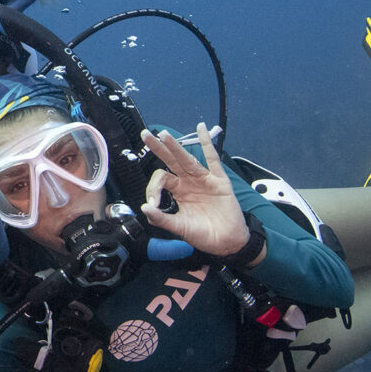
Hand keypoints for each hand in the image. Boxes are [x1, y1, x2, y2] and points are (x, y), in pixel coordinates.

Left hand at [140, 125, 249, 257]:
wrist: (226, 242)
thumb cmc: (203, 235)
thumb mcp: (178, 227)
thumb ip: (161, 219)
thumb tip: (144, 208)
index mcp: (178, 191)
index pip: (161, 179)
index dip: (153, 188)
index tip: (153, 203)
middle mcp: (189, 182)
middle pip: (170, 161)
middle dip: (157, 148)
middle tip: (144, 135)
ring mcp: (204, 179)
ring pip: (187, 159)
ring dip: (175, 146)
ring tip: (164, 134)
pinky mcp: (219, 181)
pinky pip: (213, 159)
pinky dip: (207, 143)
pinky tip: (200, 128)